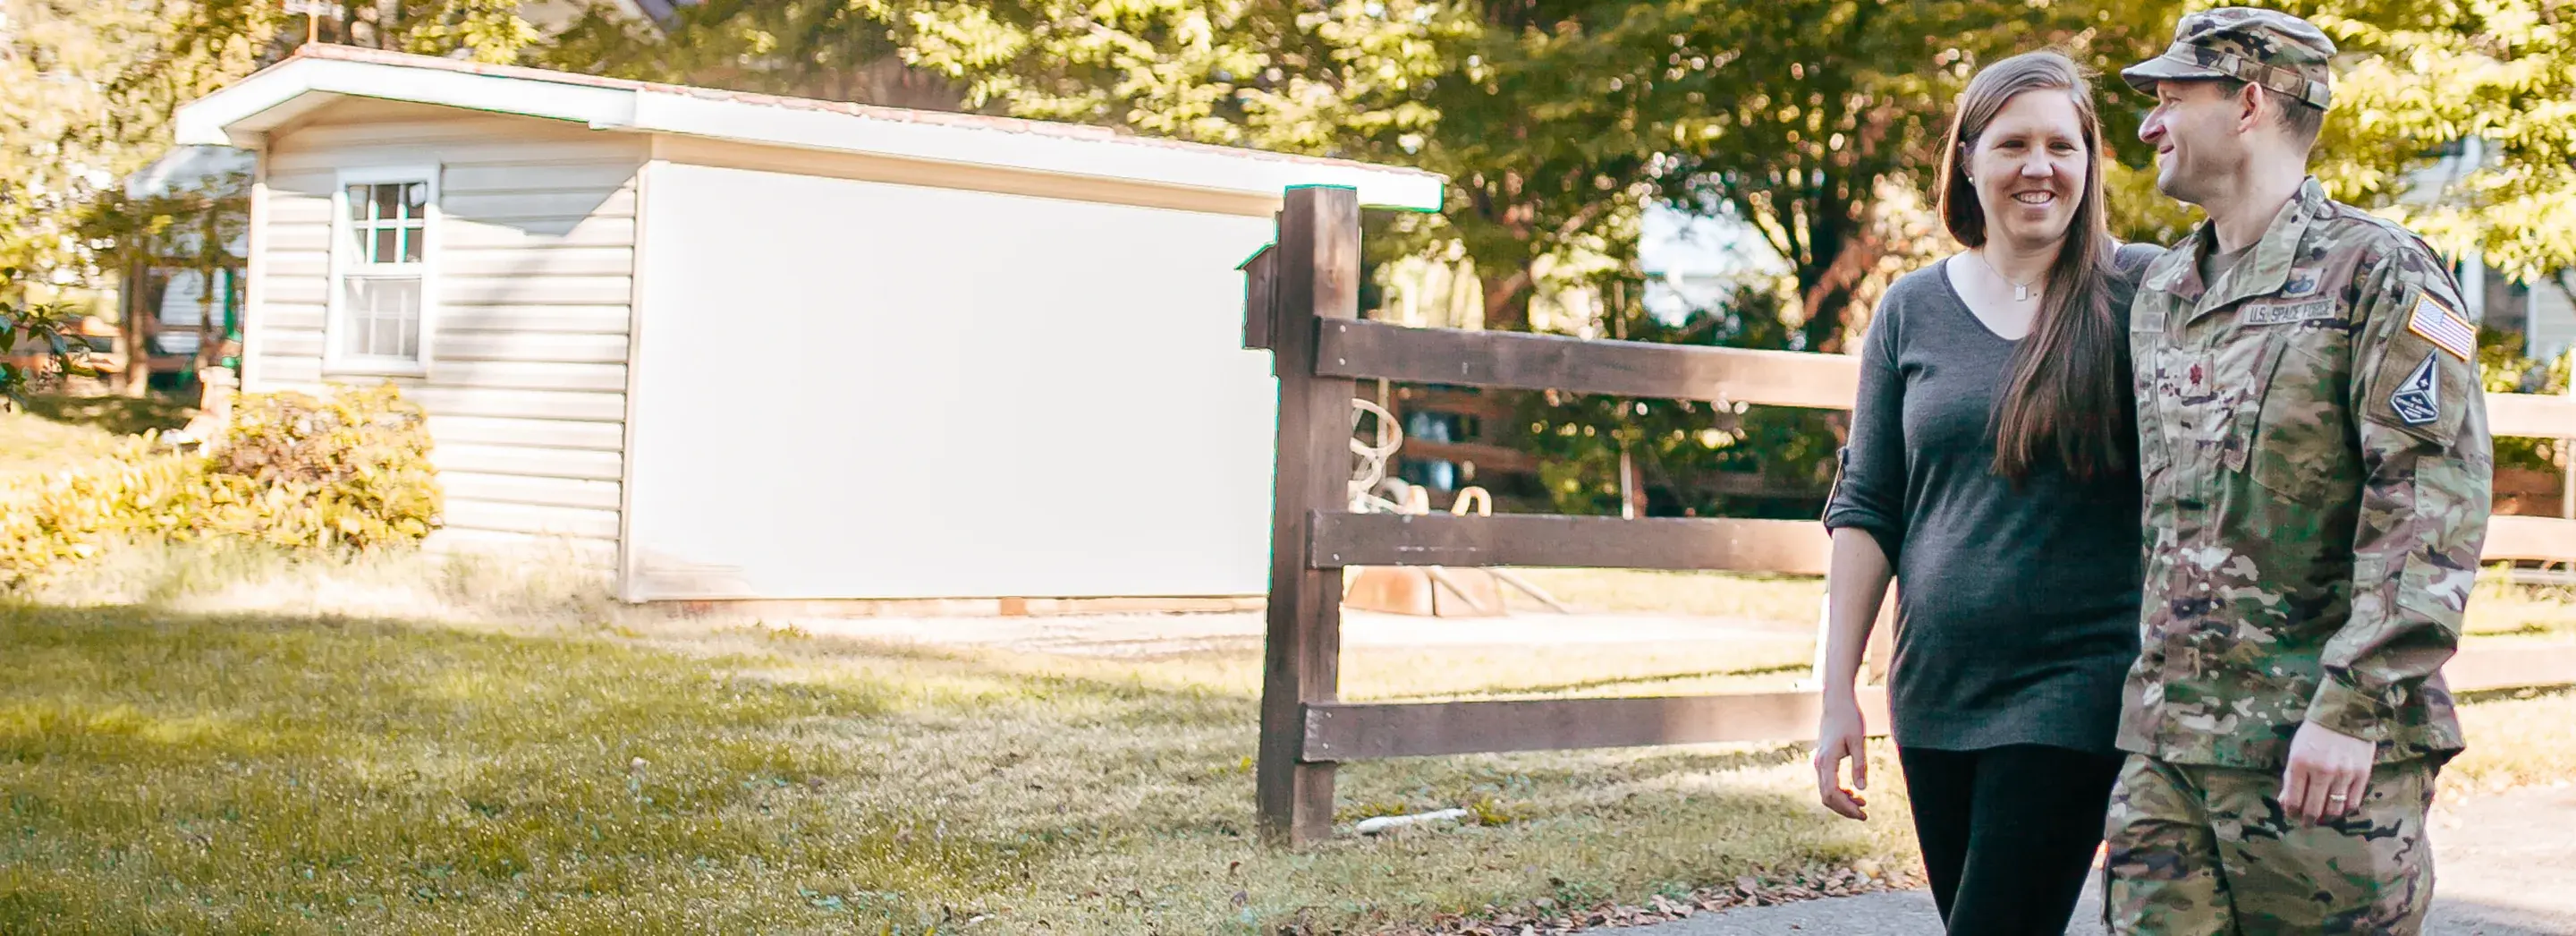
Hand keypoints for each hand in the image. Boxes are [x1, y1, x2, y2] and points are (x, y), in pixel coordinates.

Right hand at [1813, 695, 1869, 820]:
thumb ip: (1860, 765)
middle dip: (1845, 809)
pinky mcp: (1823, 760)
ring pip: (1826, 791)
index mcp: (1827, 761)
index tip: (1863, 814)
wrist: (1836, 702)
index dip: (1847, 807)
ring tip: (1862, 804)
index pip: (1833, 793)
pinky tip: (1854, 792)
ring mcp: (1819, 763)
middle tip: (1865, 815)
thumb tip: (1862, 790)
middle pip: (1827, 797)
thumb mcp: (1859, 741)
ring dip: (1843, 801)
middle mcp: (1819, 764)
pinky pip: (1827, 783)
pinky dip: (1839, 792)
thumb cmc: (1849, 719)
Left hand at [2280, 721, 2373, 823]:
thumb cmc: (2315, 732)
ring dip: (2327, 817)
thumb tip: (2285, 802)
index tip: (2291, 815)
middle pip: (2313, 809)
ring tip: (2323, 817)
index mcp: (2300, 763)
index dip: (2291, 812)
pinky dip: (2345, 809)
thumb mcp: (2296, 750)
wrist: (2346, 713)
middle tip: (2307, 822)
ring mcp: (2344, 774)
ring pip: (2334, 809)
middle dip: (2308, 819)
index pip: (2293, 800)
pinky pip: (2353, 802)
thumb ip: (2290, 777)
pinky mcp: (2362, 774)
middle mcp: (2321, 771)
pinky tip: (2339, 808)